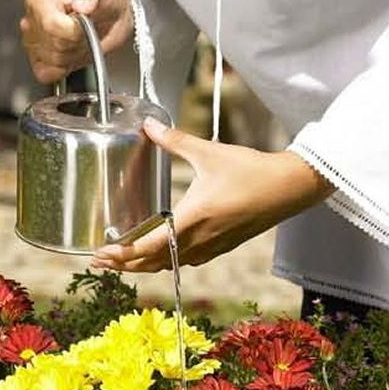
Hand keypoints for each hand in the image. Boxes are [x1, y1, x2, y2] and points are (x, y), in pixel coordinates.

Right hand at [20, 0, 133, 84]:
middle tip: (87, 30)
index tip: (86, 24)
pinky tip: (73, 53)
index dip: (75, 31)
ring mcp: (33, 43)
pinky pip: (46, 74)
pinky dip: (64, 69)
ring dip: (75, 54)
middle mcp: (31, 22)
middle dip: (77, 42)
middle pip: (55, 46)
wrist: (110, 13)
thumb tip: (82, 3)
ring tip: (82, 38)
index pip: (51, 26)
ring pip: (54, 62)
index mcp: (39, 1)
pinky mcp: (39, 62)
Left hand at [91, 119, 334, 273]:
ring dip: (143, 265)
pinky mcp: (221, 247)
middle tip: (100, 260)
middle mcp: (199, 240)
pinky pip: (185, 261)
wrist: (288, 188)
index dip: (122, 253)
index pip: (148, 246)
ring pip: (169, 265)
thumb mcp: (209, 152)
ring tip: (122, 261)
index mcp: (192, 219)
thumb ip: (175, 139)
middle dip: (124, 264)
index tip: (102, 252)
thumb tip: (148, 124)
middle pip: (152, 263)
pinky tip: (160, 253)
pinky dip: (165, 261)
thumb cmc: (251, 170)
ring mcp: (211, 247)